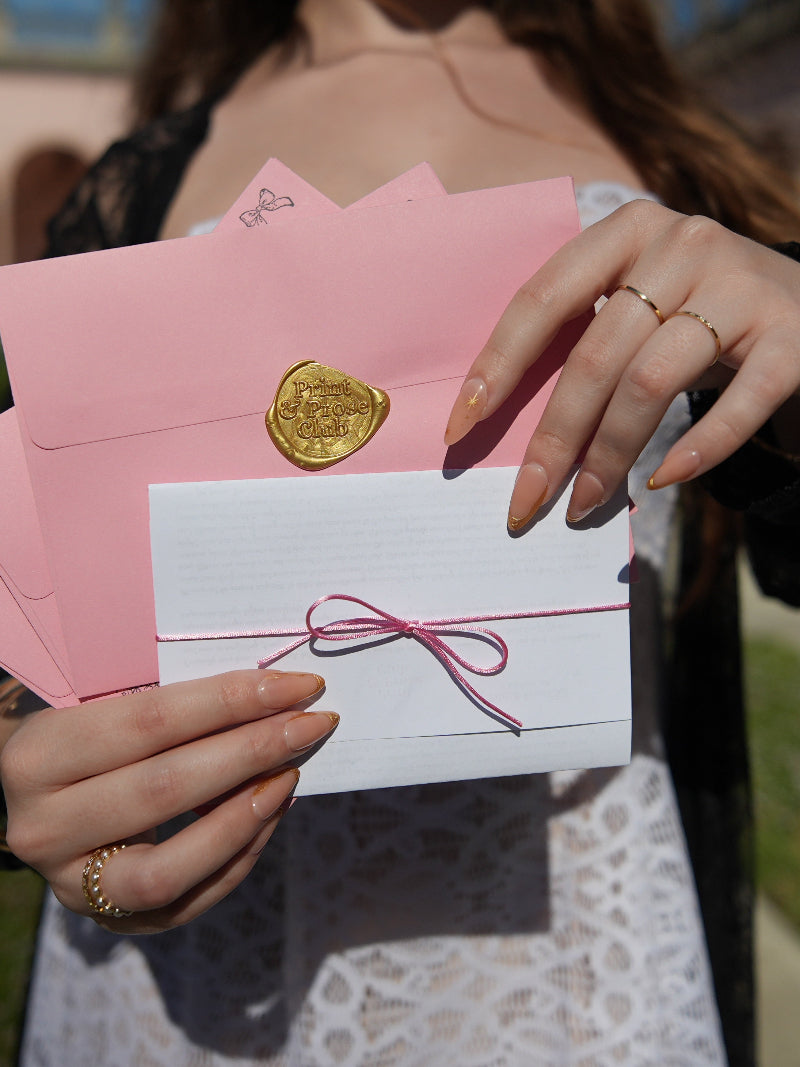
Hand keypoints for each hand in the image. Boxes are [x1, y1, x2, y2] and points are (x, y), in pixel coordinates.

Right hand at [1, 670, 336, 932]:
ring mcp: (71, 882)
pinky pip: (185, 901)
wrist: (36, 793)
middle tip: (311, 725)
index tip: (296, 686)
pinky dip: (237, 857)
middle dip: (253, 752)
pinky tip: (269, 812)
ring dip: (244, 818)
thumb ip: (167, 695)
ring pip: (170, 868)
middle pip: (166, 788)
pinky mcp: (107, 918)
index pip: (151, 722)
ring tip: (289, 775)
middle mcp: (43, 826)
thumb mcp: (101, 701)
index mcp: (38, 756)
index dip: (231, 701)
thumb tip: (270, 691)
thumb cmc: (83, 730)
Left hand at [444, 200, 799, 527]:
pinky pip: (738, 403)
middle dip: (552, 438)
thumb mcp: (639, 305)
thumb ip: (583, 337)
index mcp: (627, 231)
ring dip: (609, 455)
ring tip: (584, 503)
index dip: (498, 366)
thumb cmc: (695, 316)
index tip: (461, 428)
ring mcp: (741, 285)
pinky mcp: (792, 334)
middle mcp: (684, 244)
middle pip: (595, 354)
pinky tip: (661, 482)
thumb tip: (500, 423)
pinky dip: (696, 451)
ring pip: (651, 382)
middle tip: (527, 500)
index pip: (544, 298)